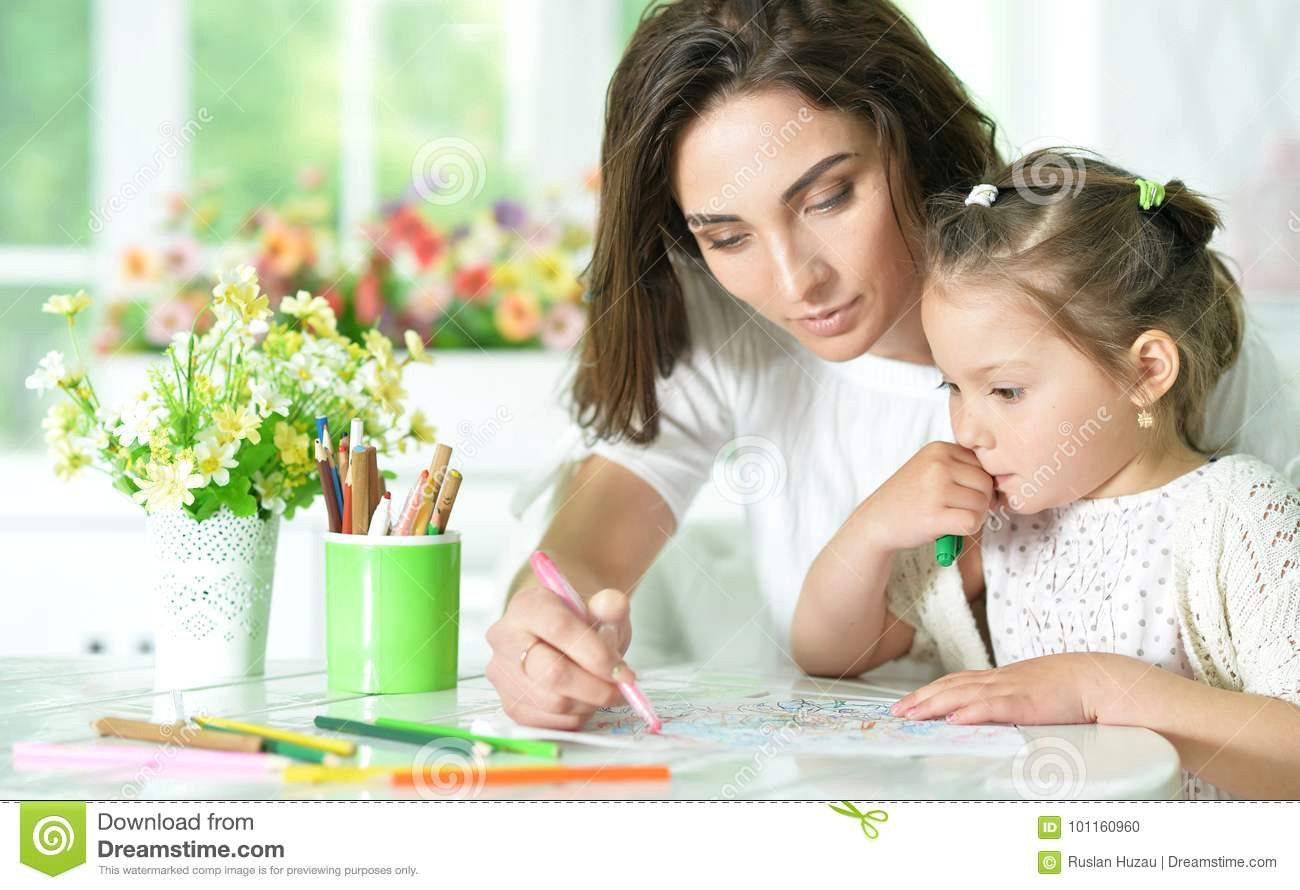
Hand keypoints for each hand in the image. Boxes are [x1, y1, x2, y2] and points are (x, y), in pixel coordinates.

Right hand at [484, 586, 633, 729]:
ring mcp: (502, 674)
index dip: (596, 655)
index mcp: (527, 605)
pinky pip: (548, 722)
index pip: (559, 629)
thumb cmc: (582, 622)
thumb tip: (613, 605)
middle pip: (552, 673)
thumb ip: (610, 605)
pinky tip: (585, 701)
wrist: (560, 636)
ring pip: (553, 702)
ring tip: (603, 692)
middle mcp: (505, 638)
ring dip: (588, 704)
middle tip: (620, 689)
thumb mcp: (602, 608)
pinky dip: (575, 717)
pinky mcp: (510, 703)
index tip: (623, 672)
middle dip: (595, 688)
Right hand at [860, 442, 993, 552]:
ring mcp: (935, 489)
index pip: (982, 463)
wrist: (876, 521)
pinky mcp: (934, 515)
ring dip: (973, 516)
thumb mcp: (930, 469)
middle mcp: (938, 464)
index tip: (962, 495)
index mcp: (938, 448)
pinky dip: (968, 529)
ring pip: (982, 503)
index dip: (978, 483)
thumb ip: (961, 468)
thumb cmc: (909, 498)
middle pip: (986, 483)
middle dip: (979, 500)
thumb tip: (1000, 483)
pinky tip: (951, 528)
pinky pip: (972, 522)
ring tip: (951, 517)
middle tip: (959, 509)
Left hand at [887, 653, 1130, 725]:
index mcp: (1002, 678)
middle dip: (920, 699)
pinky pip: (992, 706)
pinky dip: (970, 712)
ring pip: (962, 695)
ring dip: (933, 705)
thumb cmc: (1072, 687)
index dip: (930, 691)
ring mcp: (1011, 689)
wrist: (1100, 679)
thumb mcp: (1034, 690)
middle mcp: (1000, 680)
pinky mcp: (1025, 703)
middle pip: (951, 686)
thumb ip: (1013, 698)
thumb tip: (994, 713)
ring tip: (911, 715)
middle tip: (896, 711)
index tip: (909, 701)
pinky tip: (953, 719)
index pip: (956, 681)